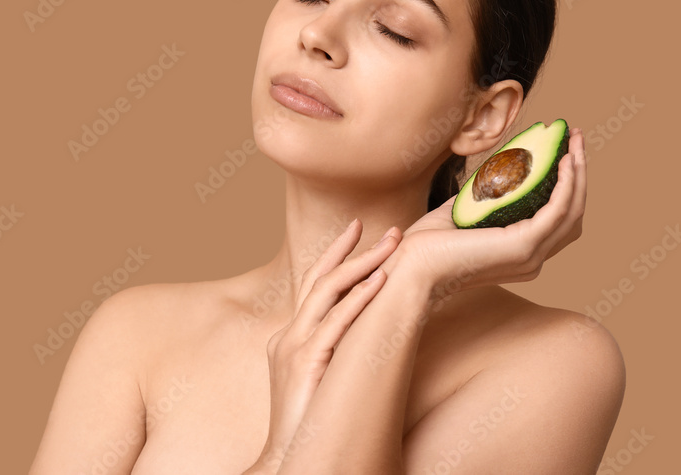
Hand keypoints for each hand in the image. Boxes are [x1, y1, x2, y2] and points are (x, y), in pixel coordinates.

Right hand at [251, 221, 402, 471]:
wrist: (289, 462)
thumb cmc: (311, 427)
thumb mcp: (323, 382)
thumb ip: (338, 355)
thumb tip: (370, 340)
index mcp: (290, 340)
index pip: (313, 286)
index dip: (337, 257)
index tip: (360, 234)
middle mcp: (288, 337)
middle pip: (318, 278)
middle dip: (350, 248)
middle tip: (384, 228)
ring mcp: (294, 348)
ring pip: (327, 291)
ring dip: (363, 263)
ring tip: (392, 244)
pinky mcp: (305, 363)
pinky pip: (336, 322)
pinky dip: (359, 298)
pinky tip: (382, 281)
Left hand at [382, 126, 586, 297]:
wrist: (409, 266)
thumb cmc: (427, 244)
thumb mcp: (463, 212)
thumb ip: (482, 197)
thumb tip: (492, 170)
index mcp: (521, 256)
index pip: (559, 221)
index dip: (569, 188)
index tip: (567, 153)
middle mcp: (533, 260)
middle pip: (573, 214)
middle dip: (580, 174)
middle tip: (578, 139)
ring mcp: (530, 256)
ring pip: (571, 211)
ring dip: (578, 173)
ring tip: (577, 142)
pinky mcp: (523, 246)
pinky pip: (557, 211)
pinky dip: (566, 185)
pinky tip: (564, 162)